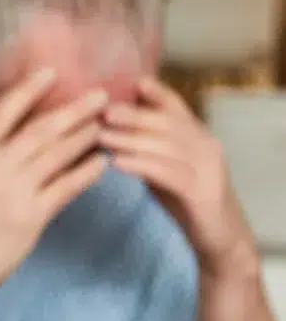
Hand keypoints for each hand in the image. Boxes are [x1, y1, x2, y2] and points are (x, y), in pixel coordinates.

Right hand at [0, 69, 109, 314]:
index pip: (3, 111)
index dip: (28, 90)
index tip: (51, 73)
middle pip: (41, 129)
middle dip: (74, 110)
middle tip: (100, 96)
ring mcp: (15, 190)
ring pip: (57, 154)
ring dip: (84, 136)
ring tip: (105, 124)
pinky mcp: (32, 217)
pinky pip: (66, 187)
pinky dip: (86, 172)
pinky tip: (101, 162)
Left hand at [100, 77, 260, 278]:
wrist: (218, 238)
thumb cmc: (185, 200)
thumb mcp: (165, 167)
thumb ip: (147, 148)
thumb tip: (110, 129)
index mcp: (198, 136)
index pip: (177, 106)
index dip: (156, 92)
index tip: (132, 82)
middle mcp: (207, 146)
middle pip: (168, 123)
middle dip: (134, 115)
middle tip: (103, 111)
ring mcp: (208, 168)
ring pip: (167, 146)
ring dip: (131, 139)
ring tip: (101, 137)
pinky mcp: (204, 192)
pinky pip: (169, 173)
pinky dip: (141, 165)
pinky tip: (117, 163)